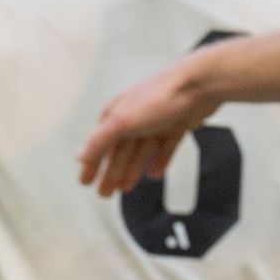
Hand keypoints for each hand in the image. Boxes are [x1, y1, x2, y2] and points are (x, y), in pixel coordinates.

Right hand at [76, 52, 224, 194]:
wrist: (199, 85)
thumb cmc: (159, 97)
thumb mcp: (123, 120)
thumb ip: (100, 139)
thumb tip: (80, 156)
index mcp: (117, 113)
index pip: (99, 144)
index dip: (91, 164)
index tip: (84, 182)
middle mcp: (135, 117)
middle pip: (120, 151)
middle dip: (111, 172)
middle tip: (105, 193)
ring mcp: (156, 121)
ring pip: (140, 152)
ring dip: (132, 170)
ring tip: (126, 188)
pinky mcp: (177, 124)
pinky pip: (165, 147)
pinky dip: (159, 161)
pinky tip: (155, 174)